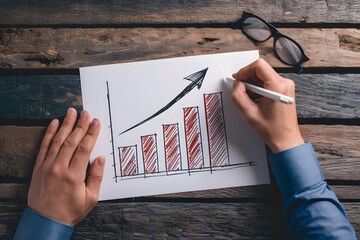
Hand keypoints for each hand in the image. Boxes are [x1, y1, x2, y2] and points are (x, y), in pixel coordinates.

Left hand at [27, 108, 104, 225]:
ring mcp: (47, 166)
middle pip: (71, 141)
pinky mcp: (39, 167)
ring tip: (71, 112)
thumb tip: (100, 158)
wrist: (46, 221)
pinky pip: (44, 146)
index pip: (83, 149)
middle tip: (86, 113)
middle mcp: (59, 168)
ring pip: (57, 140)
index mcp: (74, 175)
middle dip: (80, 125)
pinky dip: (49, 133)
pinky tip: (54, 123)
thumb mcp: (90, 198)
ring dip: (65, 125)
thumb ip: (96, 177)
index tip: (96, 122)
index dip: (91, 133)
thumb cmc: (70, 211)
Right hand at [231, 58, 303, 152]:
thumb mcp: (249, 113)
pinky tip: (255, 100)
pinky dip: (258, 89)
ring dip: (252, 85)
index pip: (259, 66)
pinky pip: (267, 83)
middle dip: (248, 78)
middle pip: (261, 70)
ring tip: (248, 99)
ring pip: (263, 76)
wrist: (286, 140)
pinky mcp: (284, 91)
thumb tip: (237, 84)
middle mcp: (285, 83)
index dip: (245, 70)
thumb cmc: (272, 130)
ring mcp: (286, 87)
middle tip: (240, 90)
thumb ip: (238, 96)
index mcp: (278, 87)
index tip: (237, 79)